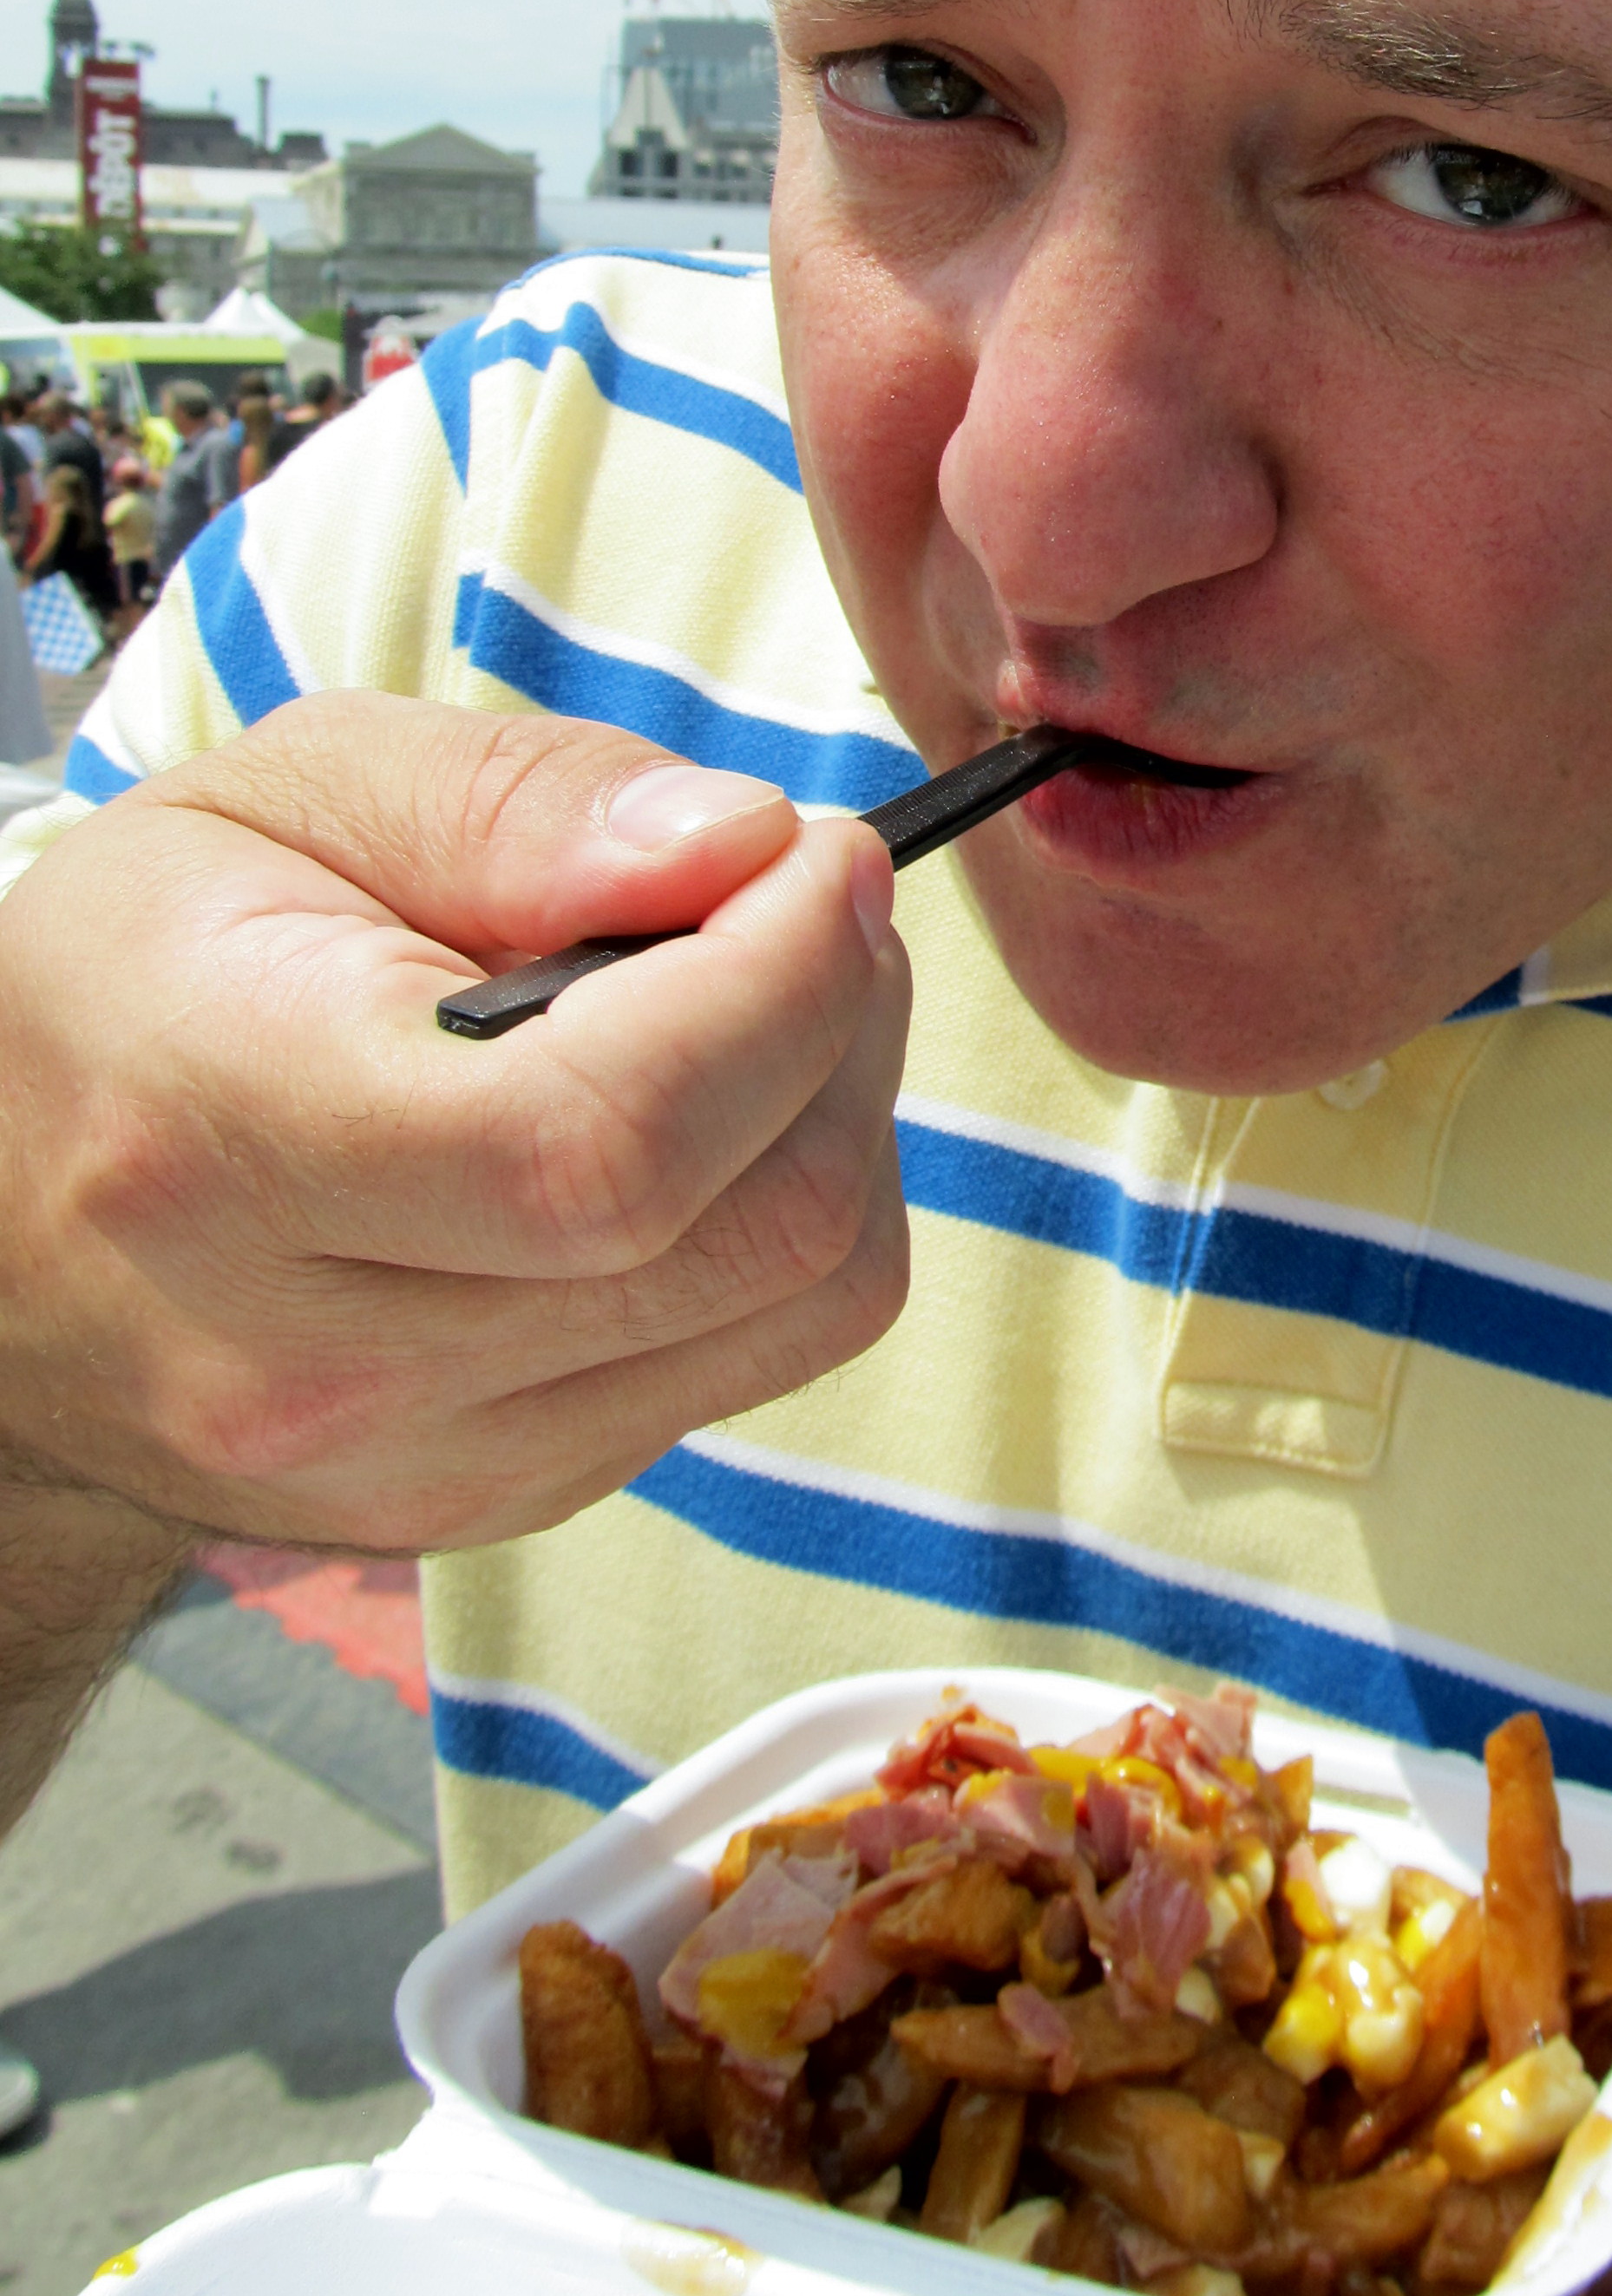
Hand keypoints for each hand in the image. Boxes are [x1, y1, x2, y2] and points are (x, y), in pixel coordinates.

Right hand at [0, 693, 910, 1555]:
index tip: (816, 855)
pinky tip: (694, 1116)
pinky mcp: (511, 1500)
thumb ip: (520, 802)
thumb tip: (743, 846)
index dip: (778, 983)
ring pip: (800, 1303)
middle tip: (804, 898)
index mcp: (231, 1148)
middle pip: (751, 1229)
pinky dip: (781, 1211)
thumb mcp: (283, 795)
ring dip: (841, 1119)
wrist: (13, 1233)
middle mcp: (324, 1364)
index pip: (603, 1139)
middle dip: (844, 1026)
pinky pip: (760, 1353)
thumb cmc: (150, 972)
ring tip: (756, 996)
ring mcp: (427, 1466)